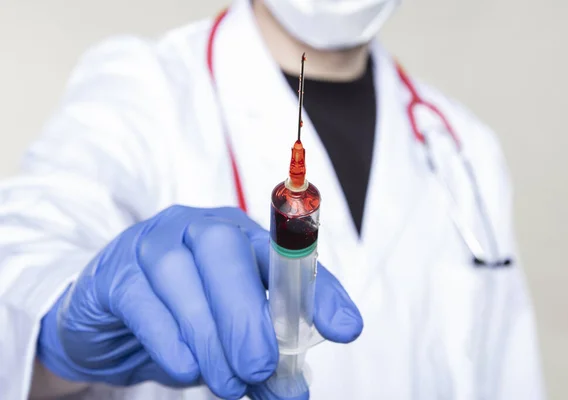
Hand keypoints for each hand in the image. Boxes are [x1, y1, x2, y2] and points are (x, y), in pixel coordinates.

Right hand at [37, 206, 362, 398]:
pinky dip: (169, 340)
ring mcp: (152, 244)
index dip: (317, 287)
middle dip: (247, 314)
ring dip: (210, 337)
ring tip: (229, 384)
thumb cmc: (184, 317)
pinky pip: (142, 301)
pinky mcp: (116, 274)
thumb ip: (262, 349)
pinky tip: (186, 369)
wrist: (113, 318)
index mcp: (240, 236)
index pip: (286, 252)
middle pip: (224, 249)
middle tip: (260, 369)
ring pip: (181, 274)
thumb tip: (292, 390)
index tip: (344, 328)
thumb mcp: (230, 330)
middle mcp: (198, 228)